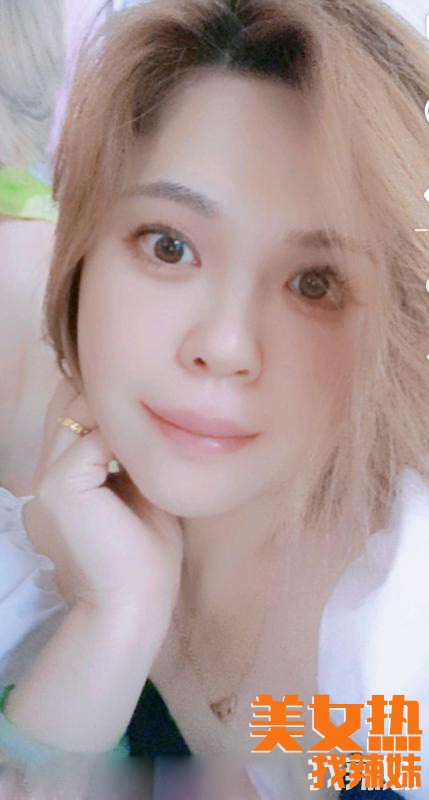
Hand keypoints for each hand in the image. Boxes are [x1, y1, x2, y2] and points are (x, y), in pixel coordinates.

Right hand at [23, 377, 183, 635]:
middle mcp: (47, 470)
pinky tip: (148, 466)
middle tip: (157, 421)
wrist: (137, 603)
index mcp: (65, 473)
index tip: (154, 412)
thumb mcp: (141, 488)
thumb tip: (146, 408)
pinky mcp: (60, 485)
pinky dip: (126, 443)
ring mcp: (47, 477)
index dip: (114, 403)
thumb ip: (131, 451)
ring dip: (122, 418)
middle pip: (73, 398)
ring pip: (81, 409)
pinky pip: (93, 439)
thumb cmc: (147, 552)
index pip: (77, 407)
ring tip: (154, 441)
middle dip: (116, 403)